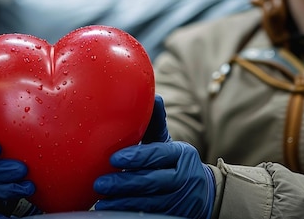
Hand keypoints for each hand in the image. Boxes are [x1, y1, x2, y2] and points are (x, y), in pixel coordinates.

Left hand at [93, 94, 214, 218]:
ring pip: (149, 201)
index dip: (137, 157)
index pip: (158, 154)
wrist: (203, 193)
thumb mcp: (168, 143)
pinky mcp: (173, 214)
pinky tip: (111, 210)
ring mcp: (178, 198)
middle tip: (100, 183)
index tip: (114, 159)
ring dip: (123, 201)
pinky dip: (129, 212)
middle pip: (152, 180)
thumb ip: (157, 123)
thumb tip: (154, 96)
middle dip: (124, 182)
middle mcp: (182, 177)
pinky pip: (149, 214)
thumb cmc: (175, 162)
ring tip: (101, 200)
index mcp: (181, 154)